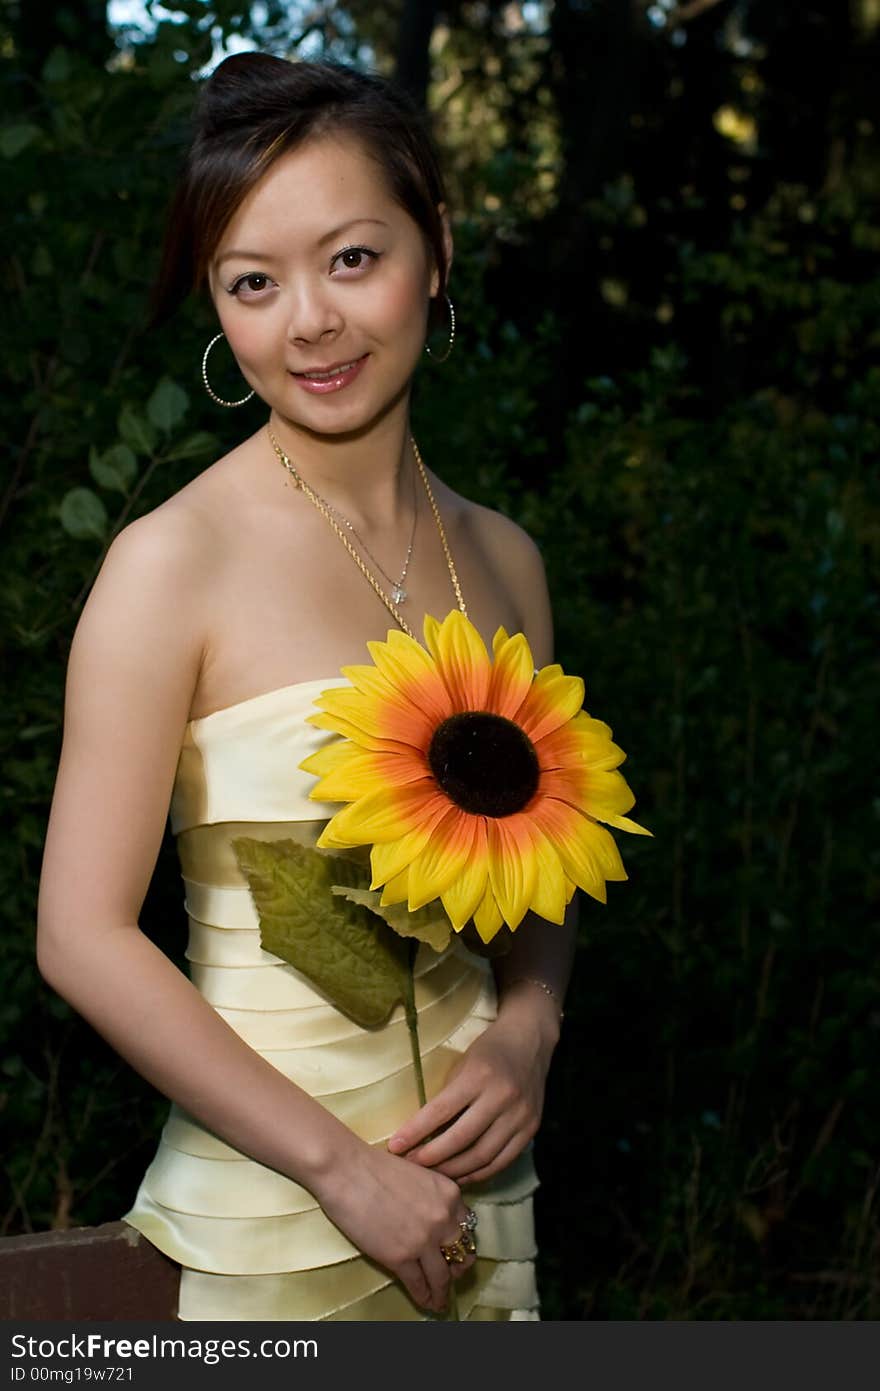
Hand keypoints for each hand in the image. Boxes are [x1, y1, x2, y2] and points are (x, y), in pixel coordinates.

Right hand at [311, 1137, 474, 1314]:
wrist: (346, 1169)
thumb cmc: (374, 1165)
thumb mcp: (418, 1174)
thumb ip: (431, 1196)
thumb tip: (430, 1217)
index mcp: (449, 1194)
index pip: (466, 1227)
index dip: (461, 1243)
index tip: (456, 1253)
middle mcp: (443, 1218)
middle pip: (460, 1254)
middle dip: (457, 1269)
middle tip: (451, 1277)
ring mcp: (423, 1240)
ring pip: (442, 1276)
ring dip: (442, 1292)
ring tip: (440, 1300)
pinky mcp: (400, 1257)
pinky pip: (418, 1285)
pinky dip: (424, 1297)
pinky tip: (424, 1302)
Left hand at [386, 989, 559, 1185]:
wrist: (529, 1040)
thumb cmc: (488, 1050)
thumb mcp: (462, 1064)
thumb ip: (447, 1098)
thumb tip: (421, 1134)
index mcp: (479, 1075)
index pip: (441, 1111)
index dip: (415, 1132)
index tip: (395, 1147)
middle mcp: (502, 1096)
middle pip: (462, 1139)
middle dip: (432, 1157)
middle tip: (412, 1165)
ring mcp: (520, 1115)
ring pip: (482, 1156)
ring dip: (454, 1170)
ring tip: (433, 1174)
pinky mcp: (531, 1129)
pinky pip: (502, 1161)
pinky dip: (479, 1173)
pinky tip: (461, 1175)